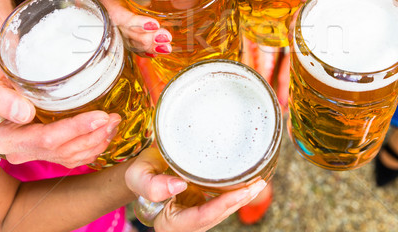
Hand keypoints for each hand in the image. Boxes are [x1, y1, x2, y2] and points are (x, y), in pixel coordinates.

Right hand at [0, 54, 119, 166]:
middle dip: (93, 135)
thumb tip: (23, 114)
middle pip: (63, 150)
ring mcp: (34, 153)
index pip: (46, 139)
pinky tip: (105, 133)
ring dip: (97, 142)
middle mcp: (18, 151)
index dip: (75, 130)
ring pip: (71, 157)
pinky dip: (93, 148)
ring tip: (114, 122)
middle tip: (114, 117)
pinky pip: (72, 158)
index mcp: (4, 137)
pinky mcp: (46, 151)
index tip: (99, 116)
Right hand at [83, 0, 172, 55]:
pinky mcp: (132, 21)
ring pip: (132, 40)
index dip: (133, 24)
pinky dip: (148, 47)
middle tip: (165, 38)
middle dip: (144, 39)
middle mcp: (110, 13)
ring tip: (166, 46)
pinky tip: (161, 50)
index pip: (116, 16)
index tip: (153, 24)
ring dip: (149, 46)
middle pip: (125, 33)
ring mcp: (121, 20)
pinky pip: (137, 39)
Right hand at [126, 148, 265, 231]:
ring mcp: (196, 219)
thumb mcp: (138, 175)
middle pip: (217, 216)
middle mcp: (187, 226)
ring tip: (259, 181)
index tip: (243, 190)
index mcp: (171, 224)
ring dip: (241, 198)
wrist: (143, 172)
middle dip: (239, 201)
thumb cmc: (140, 174)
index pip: (202, 217)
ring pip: (222, 211)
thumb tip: (179, 184)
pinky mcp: (202, 208)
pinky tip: (248, 181)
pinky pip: (221, 203)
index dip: (224, 205)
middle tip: (258, 183)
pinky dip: (234, 193)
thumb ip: (152, 184)